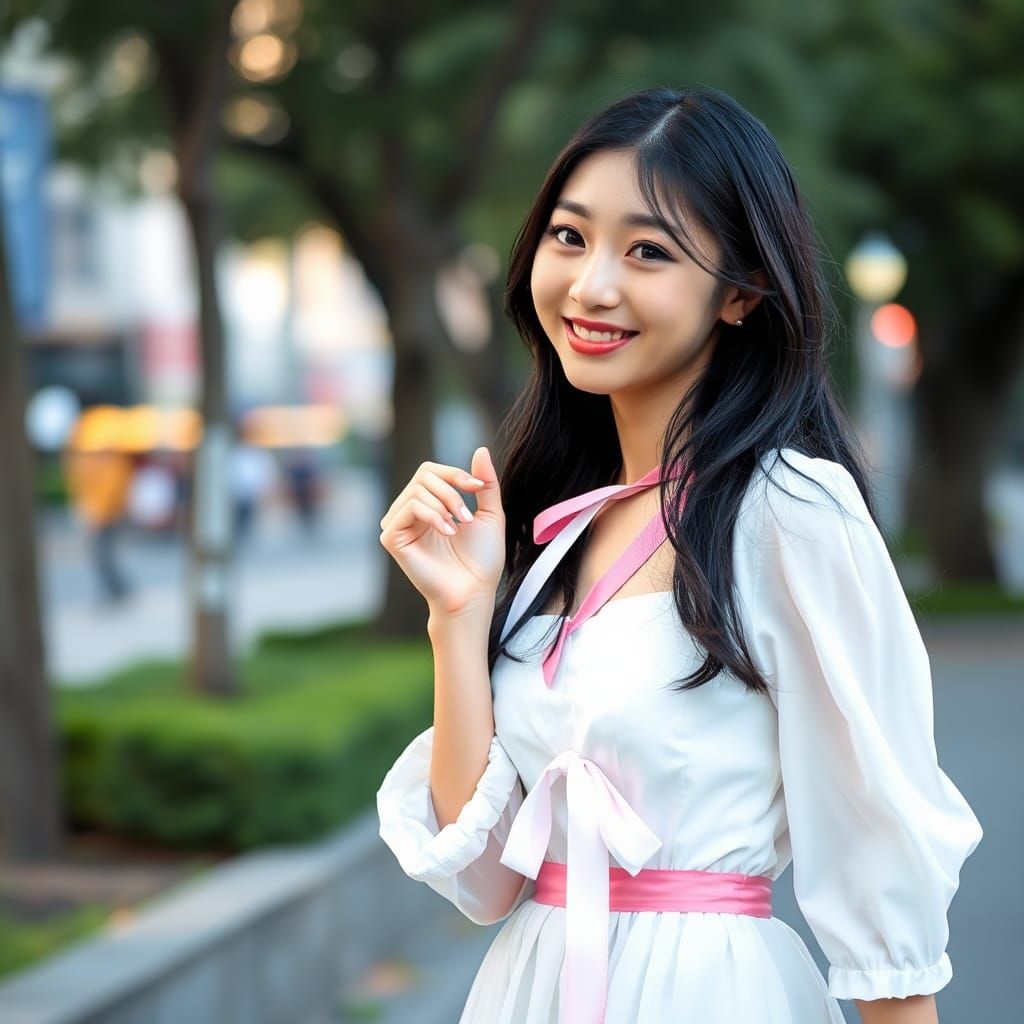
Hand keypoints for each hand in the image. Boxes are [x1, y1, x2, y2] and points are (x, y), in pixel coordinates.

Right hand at [379, 446, 504, 615]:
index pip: (432, 471)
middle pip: (424, 474)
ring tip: (458, 527)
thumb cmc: (482, 560)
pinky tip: (447, 533)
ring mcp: (398, 524)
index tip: (478, 489)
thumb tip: (480, 449)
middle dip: (451, 489)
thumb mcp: (491, 514)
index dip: (455, 473)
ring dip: (445, 504)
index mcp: (428, 505)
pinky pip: (409, 507)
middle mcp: (409, 512)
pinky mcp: (391, 538)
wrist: (474, 592)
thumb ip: (485, 483)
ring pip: (417, 489)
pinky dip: (432, 515)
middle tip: (467, 516)